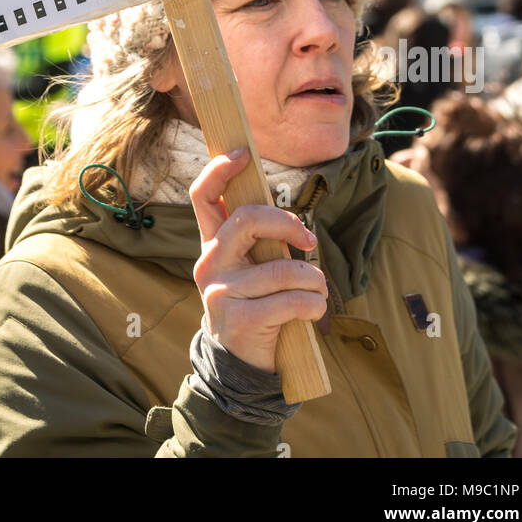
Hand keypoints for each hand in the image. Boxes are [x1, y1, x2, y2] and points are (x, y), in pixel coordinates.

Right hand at [190, 148, 327, 372]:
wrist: (239, 367)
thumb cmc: (253, 305)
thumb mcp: (246, 269)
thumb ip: (255, 241)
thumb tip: (285, 215)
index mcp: (211, 245)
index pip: (203, 196)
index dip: (219, 169)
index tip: (242, 154)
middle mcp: (209, 263)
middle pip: (248, 219)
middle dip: (287, 223)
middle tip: (309, 240)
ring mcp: (222, 293)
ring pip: (284, 269)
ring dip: (315, 280)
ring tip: (318, 291)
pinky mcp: (242, 320)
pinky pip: (294, 300)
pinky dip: (315, 304)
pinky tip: (314, 311)